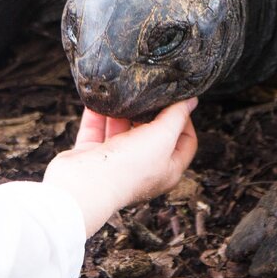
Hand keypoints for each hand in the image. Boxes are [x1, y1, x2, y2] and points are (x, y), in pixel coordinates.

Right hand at [44, 98, 197, 237]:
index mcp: (167, 170)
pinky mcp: (91, 156)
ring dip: (121, 112)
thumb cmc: (129, 167)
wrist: (85, 185)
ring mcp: (115, 163)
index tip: (176, 101)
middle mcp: (142, 168)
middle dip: (148, 112)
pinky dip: (97, 115)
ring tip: (124, 93)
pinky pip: (96, 130)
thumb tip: (191, 101)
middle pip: (151, 134)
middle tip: (148, 92)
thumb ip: (177, 116)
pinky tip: (100, 99)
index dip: (184, 120)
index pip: (185, 142)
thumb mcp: (163, 137)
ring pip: (121, 131)